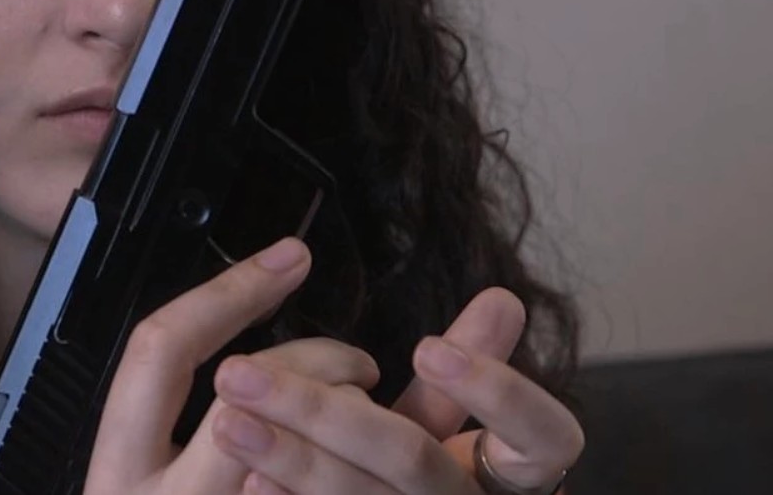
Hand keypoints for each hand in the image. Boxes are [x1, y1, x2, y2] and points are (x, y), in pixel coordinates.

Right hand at [83, 236, 340, 494]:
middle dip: (309, 361)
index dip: (227, 292)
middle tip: (353, 360)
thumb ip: (171, 417)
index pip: (160, 349)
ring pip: (293, 449)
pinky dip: (353, 464)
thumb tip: (239, 327)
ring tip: (363, 410)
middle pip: (240, 396)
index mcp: (121, 467)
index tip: (285, 260)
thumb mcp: (143, 472)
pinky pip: (318, 487)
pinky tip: (362, 460)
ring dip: (344, 417)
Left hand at [207, 285, 583, 493]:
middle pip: (414, 462)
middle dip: (326, 411)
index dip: (496, 391)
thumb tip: (501, 297)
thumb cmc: (421, 491)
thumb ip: (468, 375)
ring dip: (290, 458)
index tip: (428, 347)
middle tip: (240, 371)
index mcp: (513, 483)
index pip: (545, 439)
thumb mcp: (448, 445)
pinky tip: (243, 480)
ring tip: (226, 417)